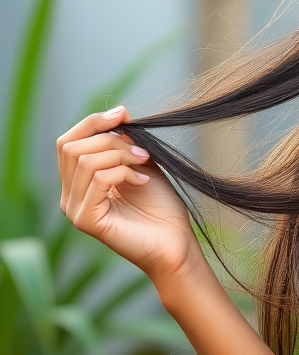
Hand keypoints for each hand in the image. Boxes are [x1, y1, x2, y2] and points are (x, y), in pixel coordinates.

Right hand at [56, 106, 203, 285]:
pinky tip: (142, 181)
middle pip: (71, 147)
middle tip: (142, 152)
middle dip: (111, 139)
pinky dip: (124, 172)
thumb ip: (126, 142)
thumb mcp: (141, 164)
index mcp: (78, 182)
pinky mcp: (87, 220)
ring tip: (145, 165)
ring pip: (86, 160)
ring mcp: (74, 210)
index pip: (67, 142)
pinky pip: (99, 179)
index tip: (123, 114)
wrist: (176, 241)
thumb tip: (118, 112)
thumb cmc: (161, 206)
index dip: (93, 123)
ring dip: (122, 154)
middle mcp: (69, 196)